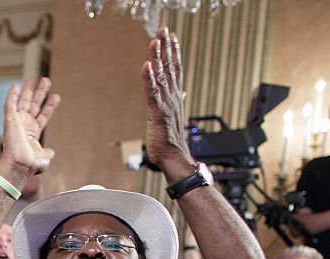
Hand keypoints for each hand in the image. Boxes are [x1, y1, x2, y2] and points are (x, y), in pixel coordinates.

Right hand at [0, 78, 59, 174]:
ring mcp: (17, 122)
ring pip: (23, 101)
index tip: (56, 97)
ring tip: (34, 79)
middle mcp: (25, 126)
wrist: (20, 165)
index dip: (50, 106)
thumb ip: (47, 153)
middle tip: (46, 81)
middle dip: (40, 93)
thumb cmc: (30, 165)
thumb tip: (51, 152)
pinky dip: (11, 95)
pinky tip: (15, 86)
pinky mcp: (10, 119)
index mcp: (32, 134)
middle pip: (34, 105)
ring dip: (28, 90)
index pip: (43, 116)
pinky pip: (10, 104)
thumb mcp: (44, 159)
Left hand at [142, 28, 192, 178]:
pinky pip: (152, 93)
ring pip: (161, 76)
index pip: (175, 69)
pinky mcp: (158, 113)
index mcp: (175, 97)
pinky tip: (147, 66)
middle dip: (167, 48)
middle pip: (170, 67)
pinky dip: (149, 79)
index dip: (173, 52)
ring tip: (156, 41)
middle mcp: (172, 97)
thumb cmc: (172, 141)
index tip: (171, 36)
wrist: (175, 158)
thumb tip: (182, 91)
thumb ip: (177, 101)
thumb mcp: (174, 116)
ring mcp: (166, 104)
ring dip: (158, 58)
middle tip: (164, 29)